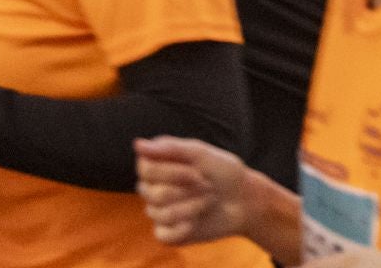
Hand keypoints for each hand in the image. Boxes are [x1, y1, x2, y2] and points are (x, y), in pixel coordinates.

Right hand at [136, 137, 266, 245]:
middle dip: (188, 190)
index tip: (196, 170)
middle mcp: (152, 188)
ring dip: (193, 206)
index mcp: (157, 164)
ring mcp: (158, 211)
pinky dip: (184, 228)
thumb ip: (171, 148)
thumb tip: (137, 144)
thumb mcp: (202, 153)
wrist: (244, 199)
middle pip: (154, 194)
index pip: (146, 169)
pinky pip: (164, 235)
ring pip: (161, 215)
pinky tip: (198, 220)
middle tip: (207, 185)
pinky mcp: (168, 233)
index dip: (172, 172)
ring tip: (209, 199)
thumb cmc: (222, 171)